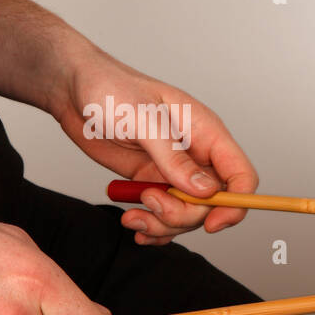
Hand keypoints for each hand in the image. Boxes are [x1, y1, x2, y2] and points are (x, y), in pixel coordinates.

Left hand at [49, 46, 257, 244]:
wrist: (73, 88)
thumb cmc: (110, 88)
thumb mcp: (143, 120)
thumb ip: (174, 157)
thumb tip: (204, 191)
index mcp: (207, 133)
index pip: (241, 175)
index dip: (235, 203)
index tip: (212, 224)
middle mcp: (196, 155)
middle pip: (213, 204)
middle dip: (183, 215)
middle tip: (150, 204)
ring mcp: (175, 171)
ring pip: (188, 214)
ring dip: (162, 224)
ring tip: (132, 217)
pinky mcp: (153, 181)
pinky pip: (165, 214)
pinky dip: (152, 226)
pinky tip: (134, 223)